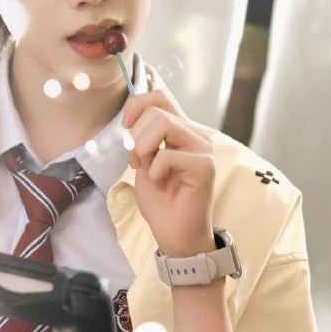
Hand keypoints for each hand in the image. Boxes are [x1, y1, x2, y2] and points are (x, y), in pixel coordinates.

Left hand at [122, 91, 215, 257]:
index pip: (160, 97)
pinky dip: (154, 171)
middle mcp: (197, 135)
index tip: (125, 126)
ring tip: (149, 170)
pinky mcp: (205, 166)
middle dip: (135, 136)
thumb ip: (141, 137)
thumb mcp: (143, 161)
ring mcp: (204, 148)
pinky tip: (163, 184)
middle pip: (157, 110)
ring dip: (143, 148)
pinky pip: (166, 154)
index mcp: (182, 130)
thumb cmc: (161, 201)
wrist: (175, 234)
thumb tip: (131, 116)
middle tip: (137, 161)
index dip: (137, 105)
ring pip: (162, 123)